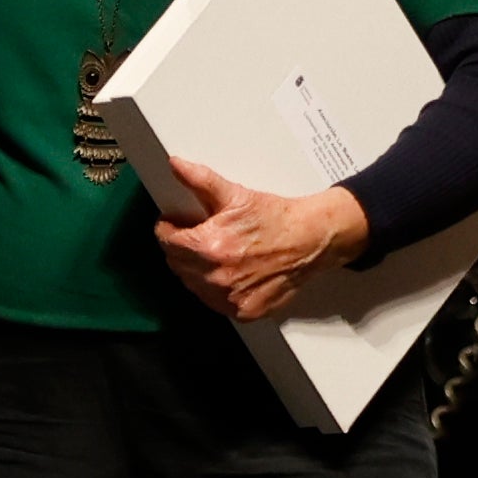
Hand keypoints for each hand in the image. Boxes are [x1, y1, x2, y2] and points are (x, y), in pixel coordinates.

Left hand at [148, 157, 368, 322]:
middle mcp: (215, 278)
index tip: (178, 224)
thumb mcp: (235, 195)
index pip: (166, 242)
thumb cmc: (275, 218)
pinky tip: (230, 272)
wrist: (311, 240)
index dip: (169, 229)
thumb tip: (175, 165)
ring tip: (218, 253)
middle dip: (182, 248)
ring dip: (197, 270)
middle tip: (200, 236)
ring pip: (193, 285)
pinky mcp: (243, 312)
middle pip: (177, 264)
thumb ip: (200, 180)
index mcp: (208, 247)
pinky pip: (215, 302)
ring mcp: (229, 299)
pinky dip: (217, 289)